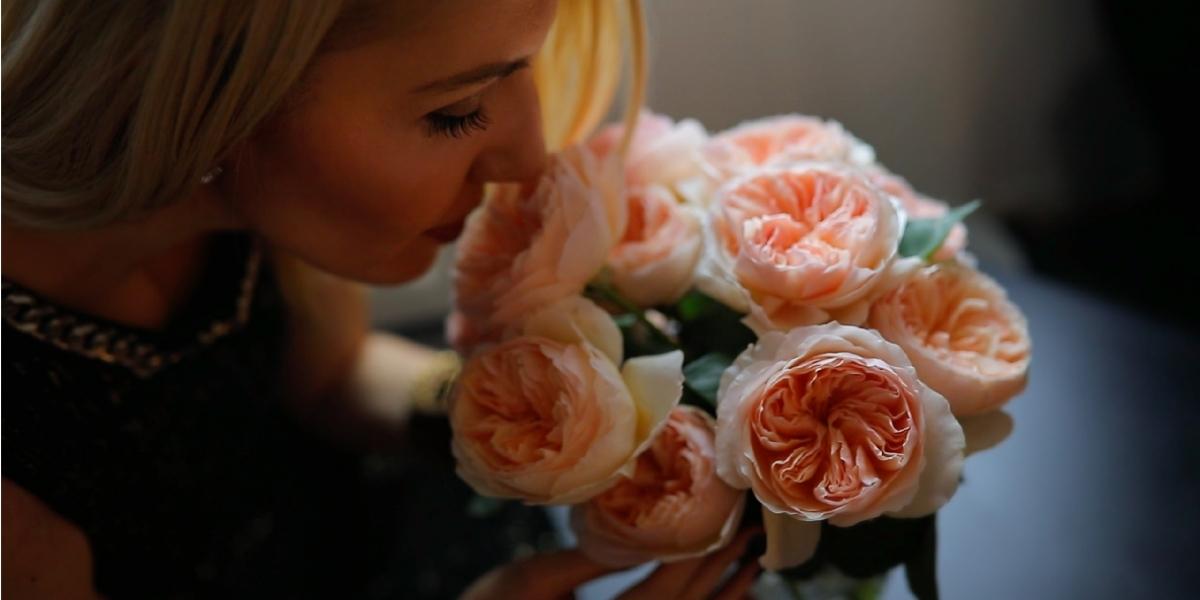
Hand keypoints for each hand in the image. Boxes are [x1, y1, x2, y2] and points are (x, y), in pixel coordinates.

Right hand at [461, 529, 762, 599]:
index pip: (668, 590)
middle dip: (724, 570)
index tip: (730, 521)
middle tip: (752, 530)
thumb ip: (585, 557)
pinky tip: (723, 593)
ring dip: (724, 597)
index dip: (703, 555)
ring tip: (750, 563)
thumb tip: (635, 525)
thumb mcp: (531, 579)